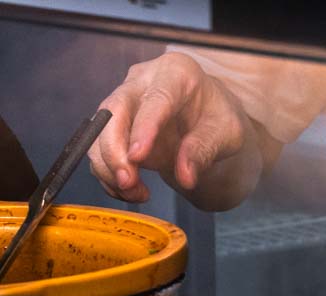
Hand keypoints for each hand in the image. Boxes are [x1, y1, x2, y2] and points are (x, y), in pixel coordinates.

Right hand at [88, 52, 256, 203]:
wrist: (207, 117)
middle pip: (114, 111)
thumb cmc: (218, 119)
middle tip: (128, 183)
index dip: (144, 128)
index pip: (156, 98)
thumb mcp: (226, 133)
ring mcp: (124, 99)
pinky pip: (99, 146)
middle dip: (114, 150)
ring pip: (100, 130)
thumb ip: (205, 151)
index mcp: (176, 73)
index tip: (137, 157)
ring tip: (136, 193)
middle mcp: (143, 80)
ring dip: (109, 166)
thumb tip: (185, 177)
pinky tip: (129, 190)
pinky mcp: (114, 122)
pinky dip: (107, 172)